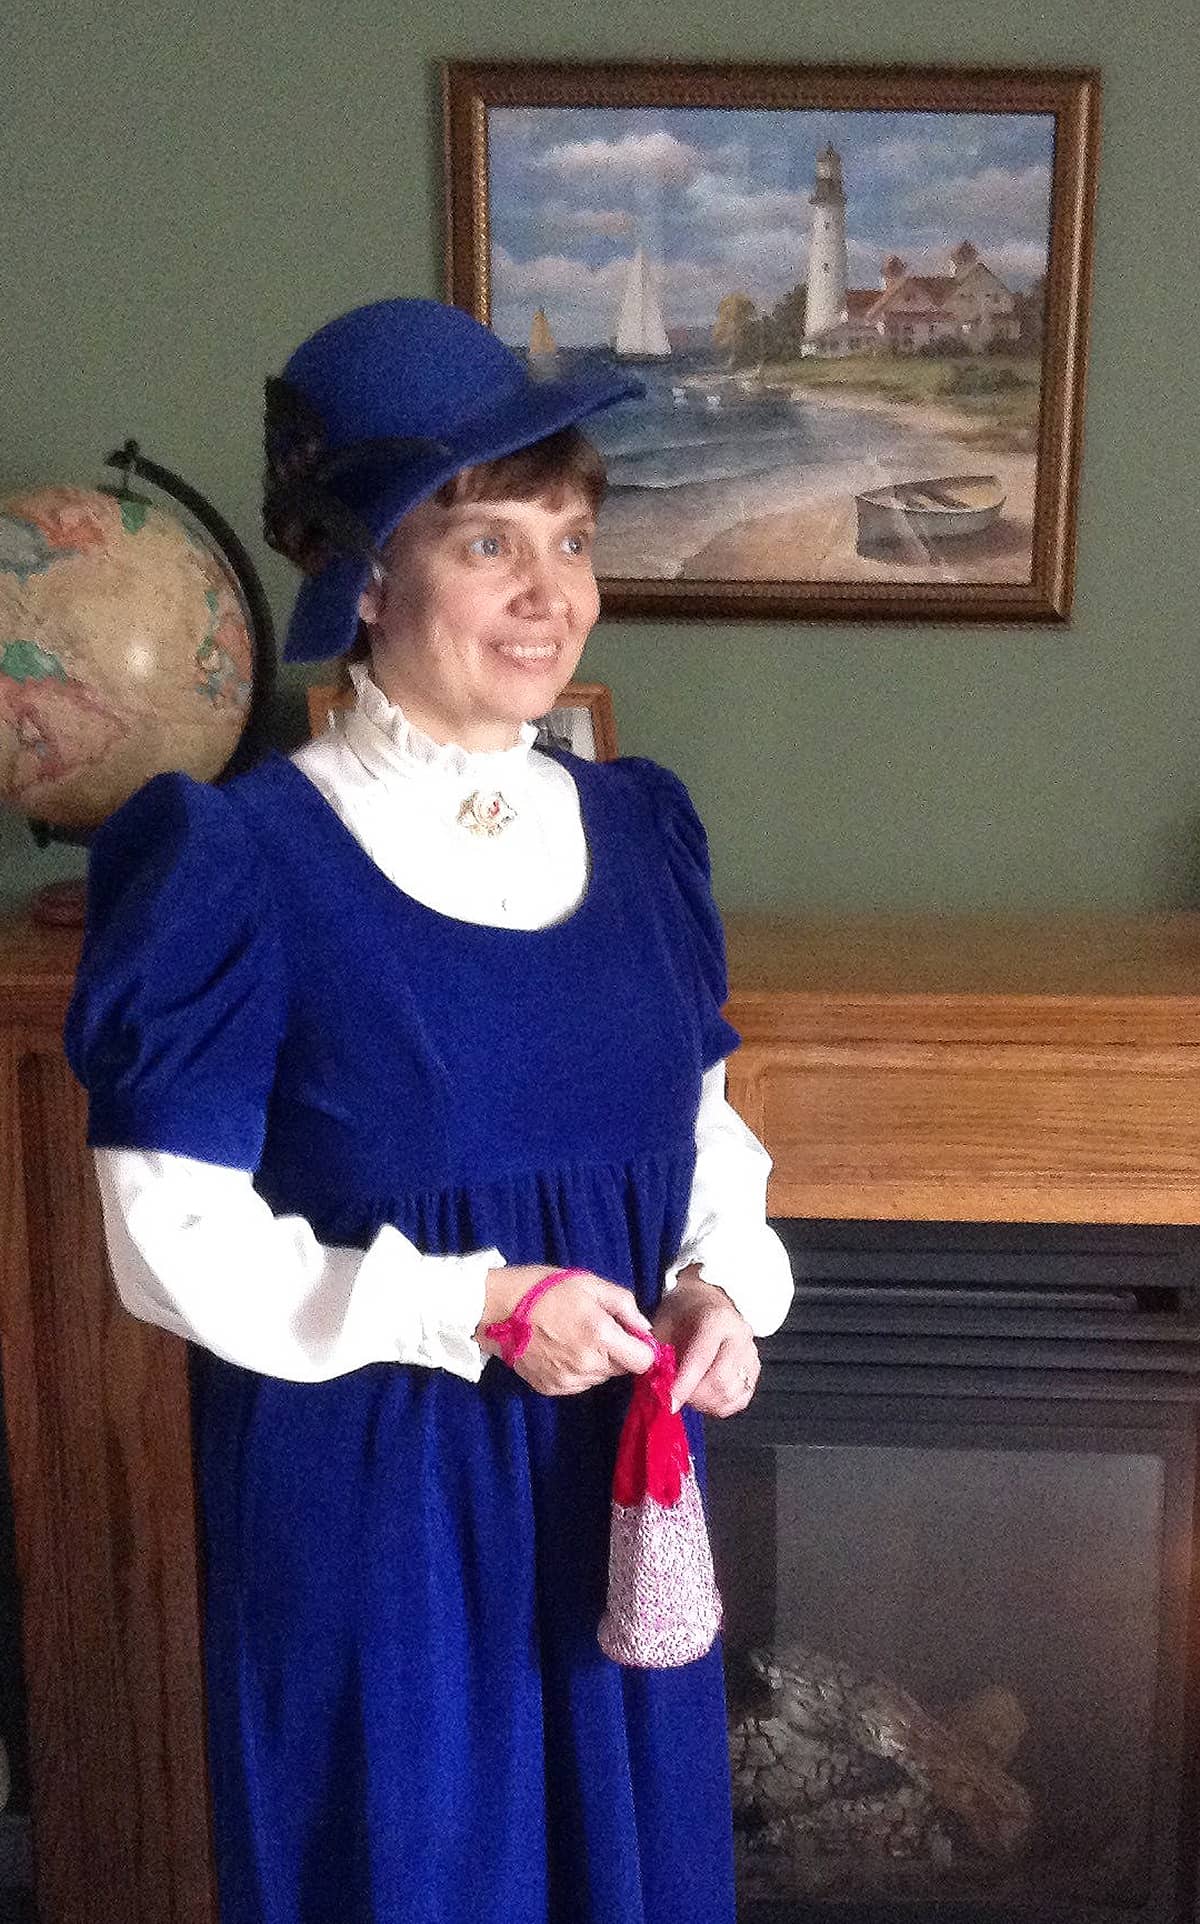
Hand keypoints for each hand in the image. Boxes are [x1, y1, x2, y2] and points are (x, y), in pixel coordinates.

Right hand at [477, 1265, 653, 1395]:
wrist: (496, 1308)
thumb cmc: (546, 1289)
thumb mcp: (590, 1284)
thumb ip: (625, 1305)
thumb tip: (644, 1328)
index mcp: (600, 1336)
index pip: (643, 1362)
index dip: (643, 1348)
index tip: (631, 1336)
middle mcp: (587, 1365)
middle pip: (622, 1370)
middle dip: (618, 1352)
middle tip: (597, 1329)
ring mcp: (568, 1381)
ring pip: (600, 1377)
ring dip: (597, 1361)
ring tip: (575, 1337)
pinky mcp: (551, 1389)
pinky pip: (579, 1383)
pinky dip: (577, 1370)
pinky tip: (561, 1350)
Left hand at [651, 1266, 758, 1417]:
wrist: (703, 1302)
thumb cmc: (680, 1314)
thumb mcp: (663, 1326)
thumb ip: (660, 1355)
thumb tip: (658, 1386)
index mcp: (717, 1319)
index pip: (702, 1358)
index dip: (685, 1384)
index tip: (670, 1401)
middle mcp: (740, 1335)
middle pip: (722, 1381)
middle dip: (695, 1396)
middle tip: (676, 1396)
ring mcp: (751, 1353)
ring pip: (732, 1394)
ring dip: (706, 1403)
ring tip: (689, 1393)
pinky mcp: (754, 1370)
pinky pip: (740, 1399)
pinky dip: (720, 1405)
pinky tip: (704, 1397)